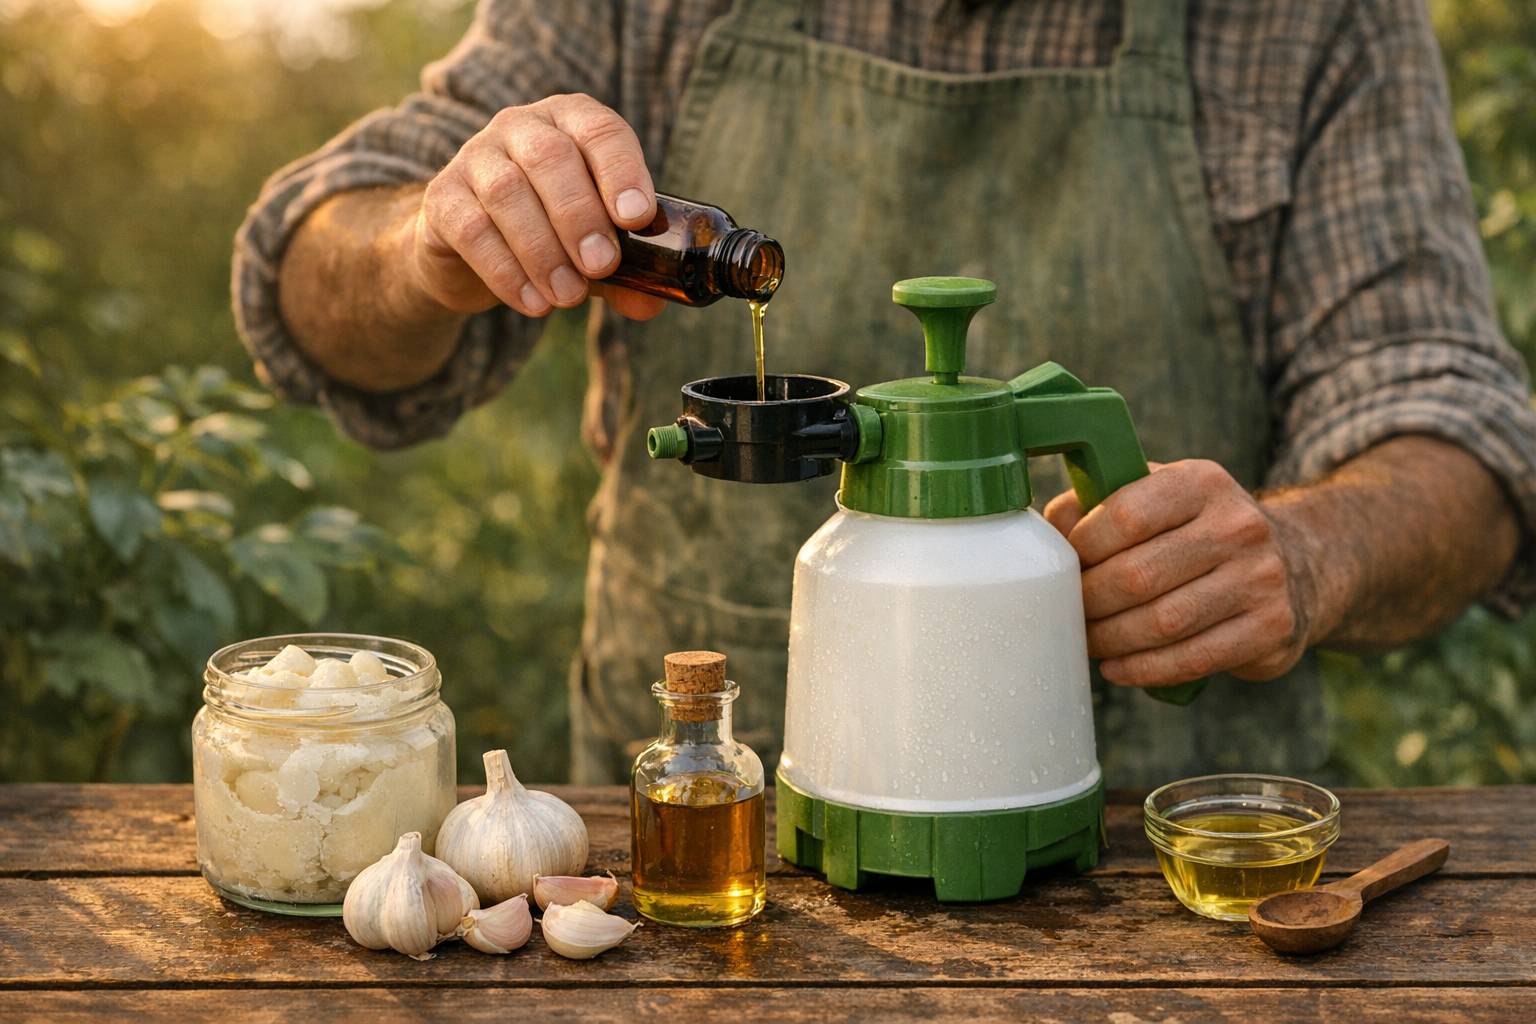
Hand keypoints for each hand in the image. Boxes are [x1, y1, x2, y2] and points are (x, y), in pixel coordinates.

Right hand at [405, 93, 665, 321]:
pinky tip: (533, 303)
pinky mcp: (442, 197)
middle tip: (602, 266)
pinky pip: (472, 229)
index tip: (637, 218)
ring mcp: (475, 157)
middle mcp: (521, 127)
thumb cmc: (550, 234)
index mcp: (570, 124)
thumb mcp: (593, 247)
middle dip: (581, 216)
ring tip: (569, 297)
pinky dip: (507, 271)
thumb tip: (652, 303)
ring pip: (507, 192)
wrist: (470, 250)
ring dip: (544, 251)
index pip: (600, 129)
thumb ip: (626, 271)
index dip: (621, 170)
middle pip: (551, 157)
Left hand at [1043, 460, 1319, 687]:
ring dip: (1111, 641)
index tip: (1064, 568)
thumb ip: (1097, 503)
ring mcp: (1261, 577)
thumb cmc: (1194, 531)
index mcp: (1201, 482)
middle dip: (1090, 603)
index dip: (1082, 548)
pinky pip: (1193, 659)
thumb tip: (1050, 534)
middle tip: (1067, 615)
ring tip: (1088, 642)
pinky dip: (1144, 669)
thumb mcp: (1155, 496)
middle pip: (1137, 576)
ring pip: (1162, 623)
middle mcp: (1238, 524)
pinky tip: (1116, 668)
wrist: (1293, 563)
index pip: (1126, 516)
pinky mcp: (1272, 627)